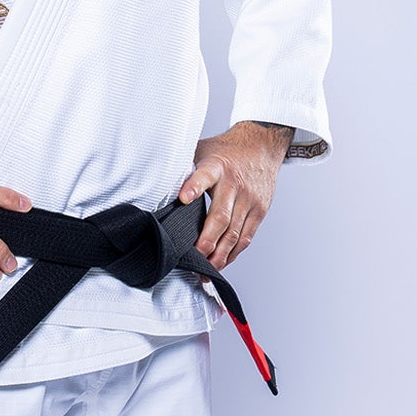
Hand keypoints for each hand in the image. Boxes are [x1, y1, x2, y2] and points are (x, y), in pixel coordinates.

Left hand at [176, 121, 292, 270]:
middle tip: (195, 256)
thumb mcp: (201, 150)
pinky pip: (246, 238)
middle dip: (207, 240)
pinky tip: (221, 263)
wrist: (262, 146)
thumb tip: (155, 184)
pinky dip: (233, 253)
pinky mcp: (259, 211)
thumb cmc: (226, 152)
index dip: (194, 187)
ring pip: (235, 233)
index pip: (204, 177)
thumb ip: (184, 168)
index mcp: (216, 167)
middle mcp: (234, 185)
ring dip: (220, 255)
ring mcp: (249, 200)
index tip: (183, 198)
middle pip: (221, 217)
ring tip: (206, 270)